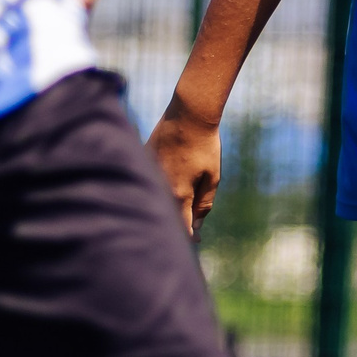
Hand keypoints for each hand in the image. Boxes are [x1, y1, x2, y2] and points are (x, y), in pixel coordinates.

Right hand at [147, 100, 222, 233]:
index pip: (182, 226)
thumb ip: (204, 203)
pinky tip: (169, 181)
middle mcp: (161, 186)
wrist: (189, 114)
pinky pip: (151, 179)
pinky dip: (159, 185)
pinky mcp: (144, 159)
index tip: (196, 242)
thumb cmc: (205, 145)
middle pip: (168, 214)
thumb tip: (196, 225)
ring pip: (157, 197)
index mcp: (179, 193)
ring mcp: (150, 172)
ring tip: (181, 203)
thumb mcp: (212, 176)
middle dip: (178, 223)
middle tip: (191, 229)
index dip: (189, 237)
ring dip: (168, 204)